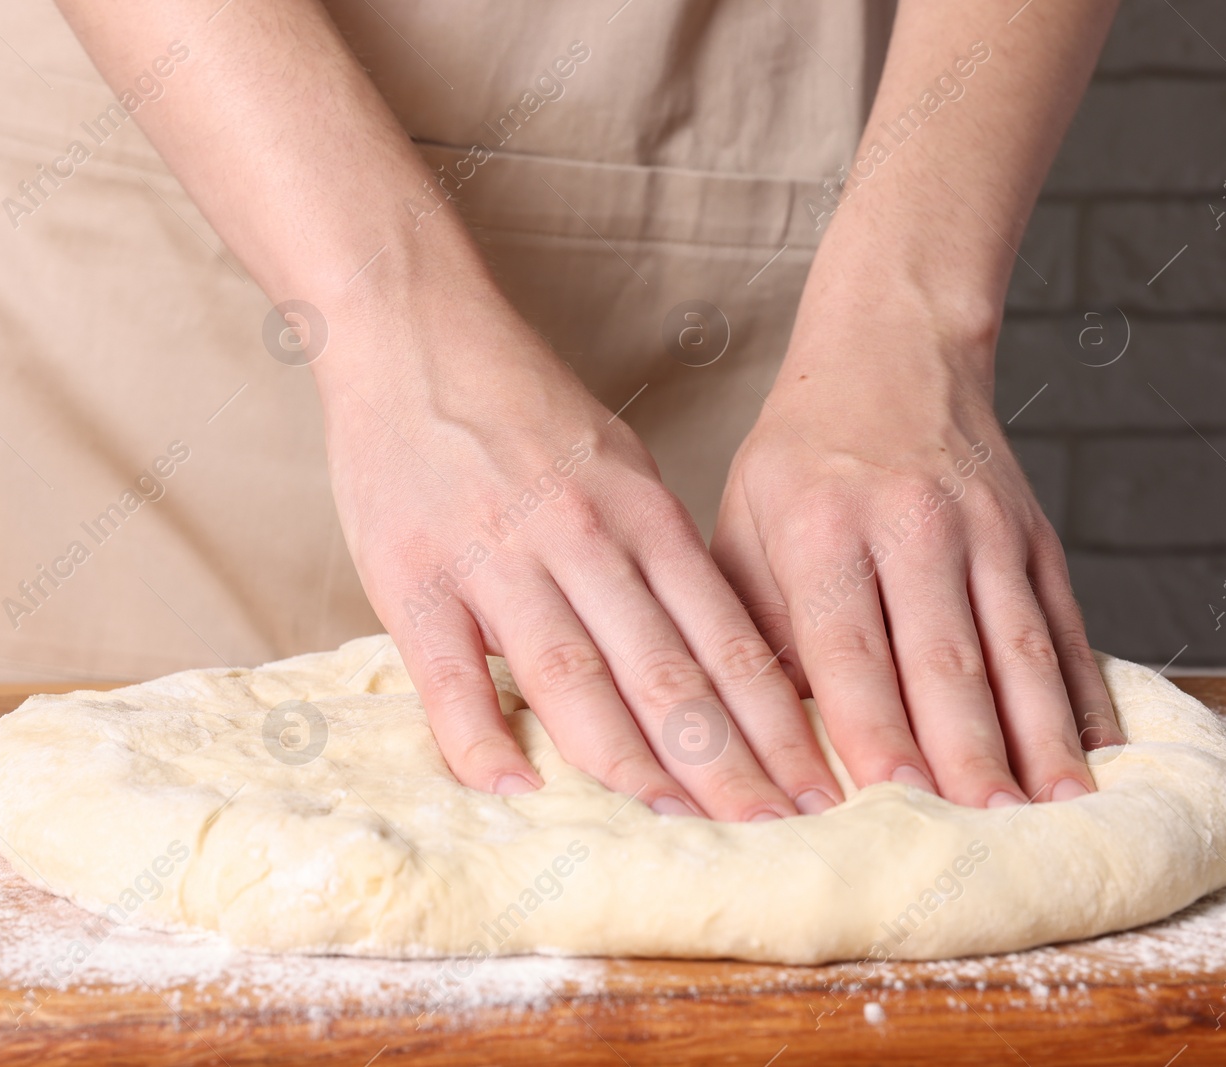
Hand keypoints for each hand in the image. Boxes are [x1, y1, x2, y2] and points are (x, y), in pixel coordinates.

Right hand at [317, 295, 846, 820]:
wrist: (411, 331)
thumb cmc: (519, 403)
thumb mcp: (616, 461)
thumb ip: (655, 551)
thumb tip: (707, 648)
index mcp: (640, 511)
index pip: (724, 635)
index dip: (775, 718)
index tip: (815, 783)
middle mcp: (580, 538)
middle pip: (665, 669)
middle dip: (728, 760)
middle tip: (775, 829)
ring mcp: (494, 558)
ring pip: (574, 678)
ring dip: (631, 762)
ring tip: (678, 826)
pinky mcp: (412, 579)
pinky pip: (449, 675)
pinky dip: (482, 739)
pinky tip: (518, 792)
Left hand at [711, 317, 1123, 809]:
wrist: (891, 352)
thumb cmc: (800, 458)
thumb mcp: (742, 521)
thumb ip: (753, 622)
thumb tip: (766, 731)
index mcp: (824, 527)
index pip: (848, 644)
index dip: (871, 726)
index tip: (887, 800)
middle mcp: (913, 526)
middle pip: (944, 658)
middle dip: (965, 755)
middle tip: (981, 836)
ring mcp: (985, 529)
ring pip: (1017, 648)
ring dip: (1036, 738)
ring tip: (1049, 815)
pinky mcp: (1033, 536)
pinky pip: (1064, 623)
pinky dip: (1078, 693)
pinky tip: (1091, 752)